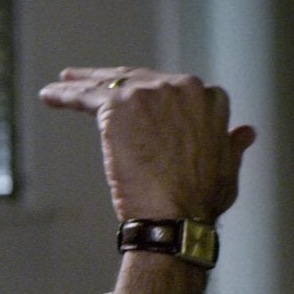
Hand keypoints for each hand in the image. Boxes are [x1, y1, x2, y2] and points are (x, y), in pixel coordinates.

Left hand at [39, 67, 255, 220]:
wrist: (176, 215)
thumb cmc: (201, 201)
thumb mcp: (227, 167)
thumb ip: (230, 144)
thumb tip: (245, 132)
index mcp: (208, 99)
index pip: (169, 89)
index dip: (148, 95)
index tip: (133, 101)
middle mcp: (182, 87)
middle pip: (136, 78)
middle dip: (110, 79)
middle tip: (83, 78)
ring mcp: (150, 93)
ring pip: (108, 84)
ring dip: (80, 83)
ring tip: (60, 84)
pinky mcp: (120, 105)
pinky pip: (86, 96)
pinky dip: (65, 94)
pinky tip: (49, 96)